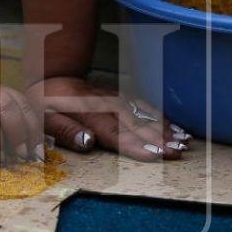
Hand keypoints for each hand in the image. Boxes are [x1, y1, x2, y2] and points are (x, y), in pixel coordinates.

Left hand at [25, 76, 190, 161]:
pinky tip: (176, 127)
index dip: (137, 145)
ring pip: (145, 115)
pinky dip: (162, 117)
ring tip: (185, 141)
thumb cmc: (47, 106)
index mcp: (89, 114)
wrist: (52, 77)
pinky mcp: (122, 98)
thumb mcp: (46, 120)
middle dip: (160, 139)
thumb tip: (88, 142)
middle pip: (137, 125)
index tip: (157, 154)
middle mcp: (107, 106)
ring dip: (165, 128)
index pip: (116, 133)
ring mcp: (117, 100)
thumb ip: (67, 132)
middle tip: (179, 152)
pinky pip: (145, 107)